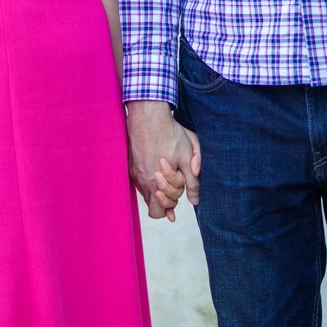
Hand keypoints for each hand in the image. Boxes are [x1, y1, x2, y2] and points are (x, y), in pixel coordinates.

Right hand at [126, 101, 200, 221]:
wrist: (148, 114)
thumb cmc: (170, 134)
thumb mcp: (187, 157)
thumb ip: (192, 182)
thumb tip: (195, 201)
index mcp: (154, 182)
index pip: (157, 211)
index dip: (170, 208)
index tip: (177, 199)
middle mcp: (141, 180)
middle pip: (151, 204)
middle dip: (164, 200)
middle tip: (174, 186)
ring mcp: (134, 171)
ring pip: (145, 191)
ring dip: (156, 189)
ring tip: (167, 175)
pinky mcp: (130, 163)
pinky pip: (139, 180)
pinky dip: (148, 179)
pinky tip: (157, 168)